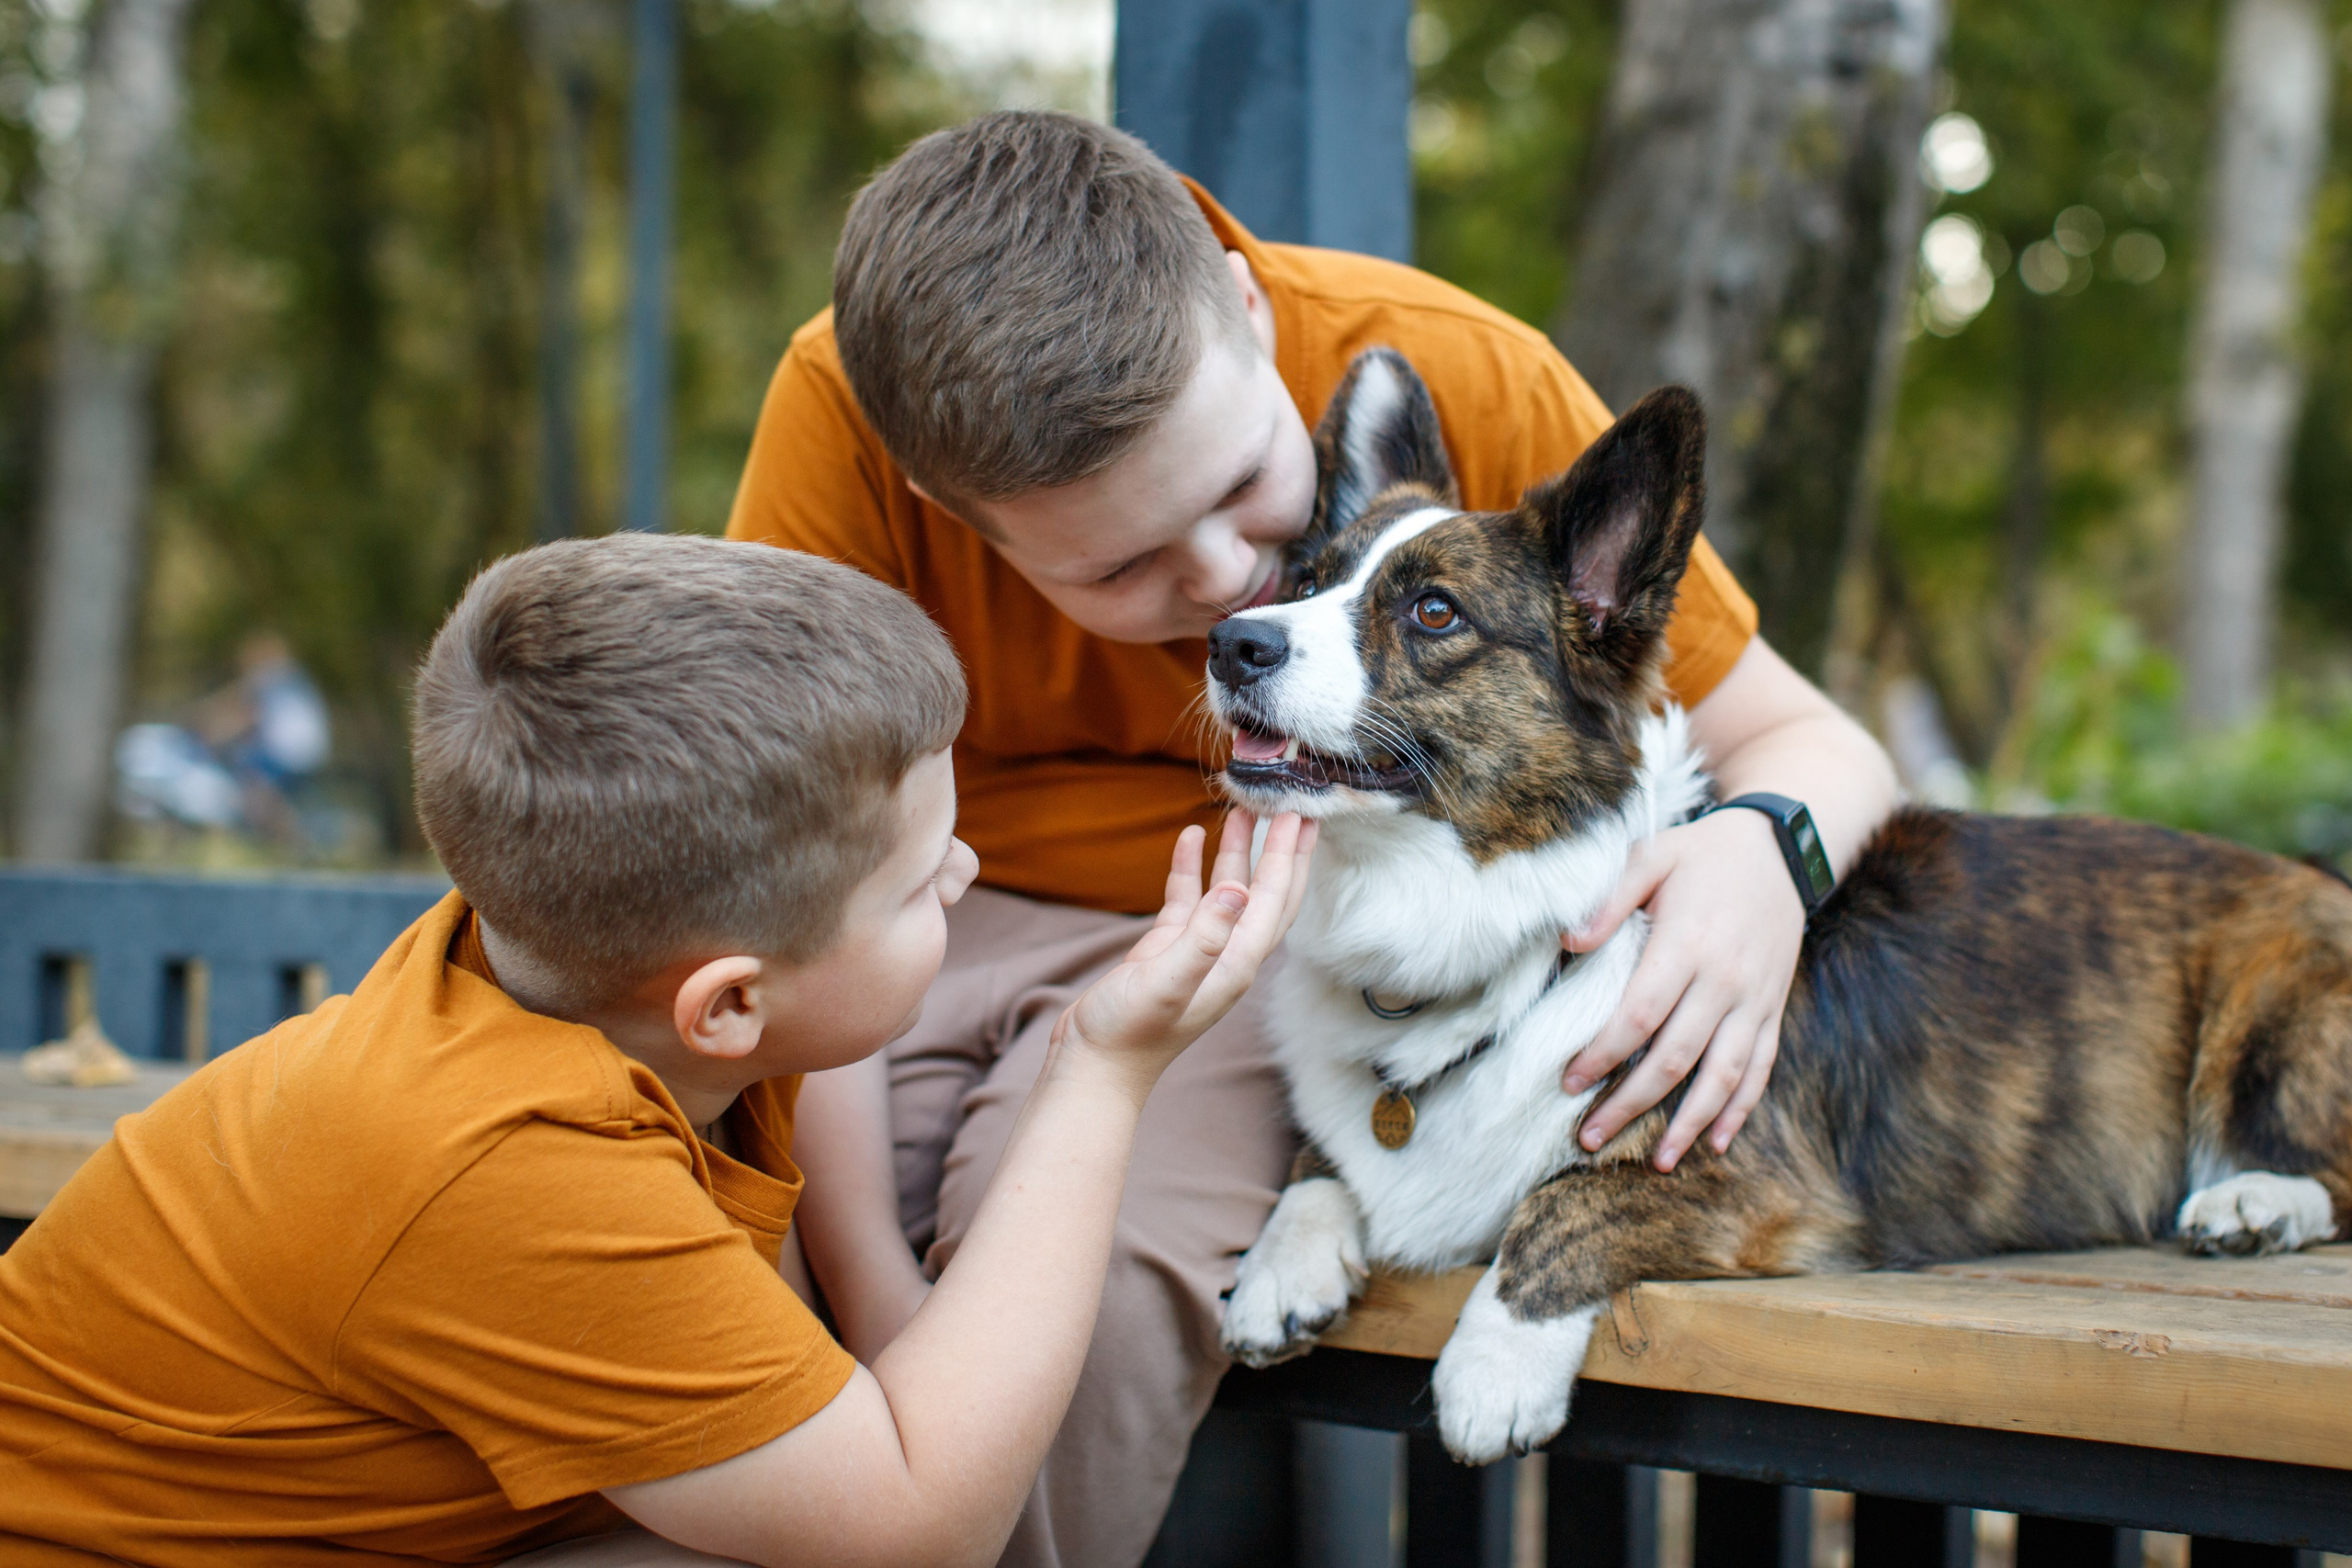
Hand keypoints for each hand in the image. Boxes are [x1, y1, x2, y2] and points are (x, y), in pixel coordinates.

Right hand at [1054, 809, 1317, 1094]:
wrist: (1094, 1067)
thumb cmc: (1130, 1034)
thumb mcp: (1167, 982)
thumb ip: (1204, 937)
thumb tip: (1240, 890)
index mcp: (1236, 963)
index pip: (1275, 900)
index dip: (1288, 856)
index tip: (1300, 815)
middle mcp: (1226, 955)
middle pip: (1266, 893)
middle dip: (1281, 851)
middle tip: (1294, 808)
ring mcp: (1197, 951)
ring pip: (1228, 890)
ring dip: (1237, 852)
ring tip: (1243, 811)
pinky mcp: (1168, 950)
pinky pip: (1189, 898)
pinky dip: (1192, 868)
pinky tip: (1190, 839)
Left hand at [1559, 808, 1802, 1169]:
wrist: (1782, 847)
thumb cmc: (1703, 853)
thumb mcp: (1653, 855)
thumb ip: (1609, 899)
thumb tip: (1568, 942)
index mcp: (1687, 944)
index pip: (1639, 1015)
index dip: (1603, 1054)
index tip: (1569, 1080)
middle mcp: (1724, 981)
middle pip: (1673, 1058)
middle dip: (1630, 1104)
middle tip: (1589, 1136)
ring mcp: (1754, 999)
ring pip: (1722, 1076)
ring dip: (1689, 1123)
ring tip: (1659, 1161)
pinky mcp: (1773, 1008)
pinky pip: (1761, 1068)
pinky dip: (1741, 1109)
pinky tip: (1717, 1142)